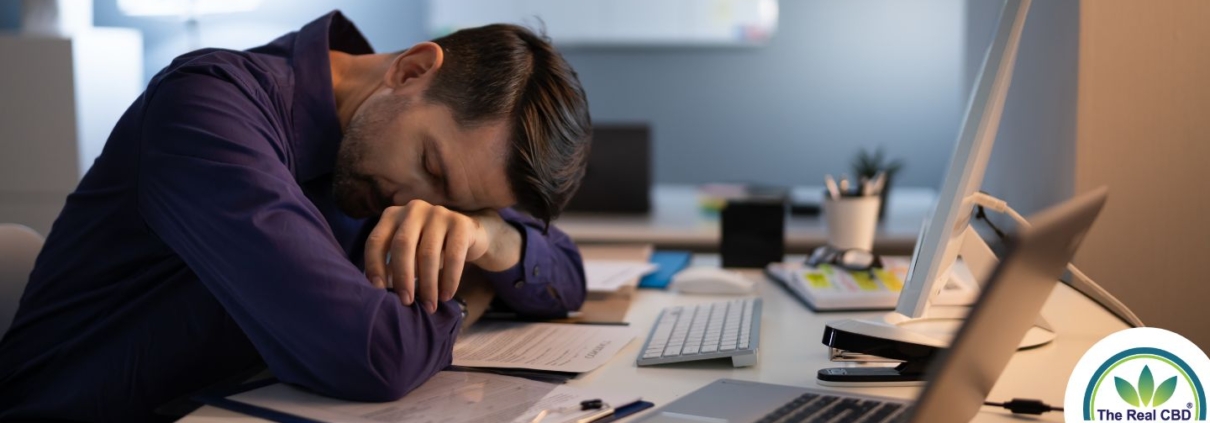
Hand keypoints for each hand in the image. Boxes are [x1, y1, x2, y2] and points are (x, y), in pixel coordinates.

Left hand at [364, 200, 520, 313]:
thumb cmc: (429, 249)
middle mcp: (413, 209)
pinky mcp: (460, 223)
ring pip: (428, 253)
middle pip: (402, 245)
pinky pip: (453, 255)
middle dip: (402, 277)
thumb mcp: (407, 252)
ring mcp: (438, 213)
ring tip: (429, 306)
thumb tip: (379, 294)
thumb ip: (391, 266)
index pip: (376, 241)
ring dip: (428, 284)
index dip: (374, 266)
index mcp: (392, 215)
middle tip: (406, 302)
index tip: (379, 291)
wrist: (468, 235)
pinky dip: (449, 279)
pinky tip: (446, 296)